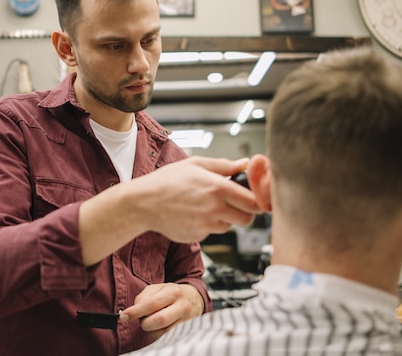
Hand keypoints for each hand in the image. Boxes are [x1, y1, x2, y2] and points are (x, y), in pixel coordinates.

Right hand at [79, 156, 265, 265]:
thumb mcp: (195, 164)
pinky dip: (208, 225)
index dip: (258, 200)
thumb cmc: (167, 180)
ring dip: (225, 218)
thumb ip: (224, 166)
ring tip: (206, 205)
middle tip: (234, 203)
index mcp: (217, 188)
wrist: (143, 203)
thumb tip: (245, 164)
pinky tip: (193, 214)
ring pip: (229, 226)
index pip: (254, 201)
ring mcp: (206, 225)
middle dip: (245, 212)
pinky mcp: (198, 237)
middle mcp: (214, 209)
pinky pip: (212, 232)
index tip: (254, 196)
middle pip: (247, 219)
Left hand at [119, 283, 203, 340]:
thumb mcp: (158, 288)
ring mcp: (187, 321)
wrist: (194, 299)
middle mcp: (182, 306)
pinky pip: (167, 338)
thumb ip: (143, 297)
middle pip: (158, 320)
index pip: (151, 304)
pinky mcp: (187, 331)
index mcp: (173, 292)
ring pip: (162, 332)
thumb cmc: (172, 293)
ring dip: (151, 330)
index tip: (123, 317)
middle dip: (144, 323)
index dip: (135, 312)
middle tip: (142, 319)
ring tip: (154, 320)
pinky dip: (158, 334)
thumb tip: (132, 311)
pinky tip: (160, 326)